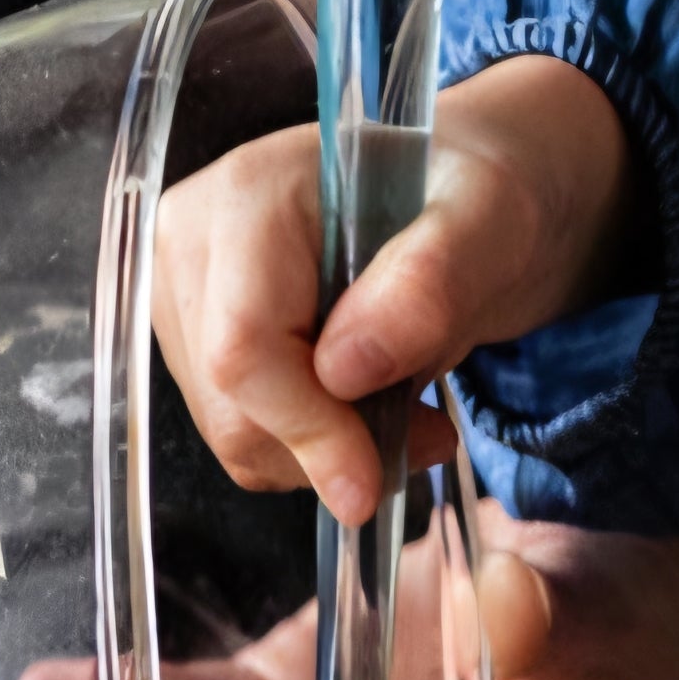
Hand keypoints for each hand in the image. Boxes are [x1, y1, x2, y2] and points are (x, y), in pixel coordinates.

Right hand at [151, 56, 634, 527]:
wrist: (463, 200)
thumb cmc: (477, 197)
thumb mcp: (492, 224)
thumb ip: (429, 285)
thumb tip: (342, 369)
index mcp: (249, 195)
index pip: (242, 348)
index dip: (306, 429)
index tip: (371, 483)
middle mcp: (192, 242)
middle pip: (231, 405)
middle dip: (331, 447)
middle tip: (427, 432)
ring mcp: (186, 295)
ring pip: (234, 434)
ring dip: (328, 454)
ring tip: (408, 412)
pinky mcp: (199, 341)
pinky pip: (245, 436)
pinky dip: (312, 450)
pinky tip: (366, 411)